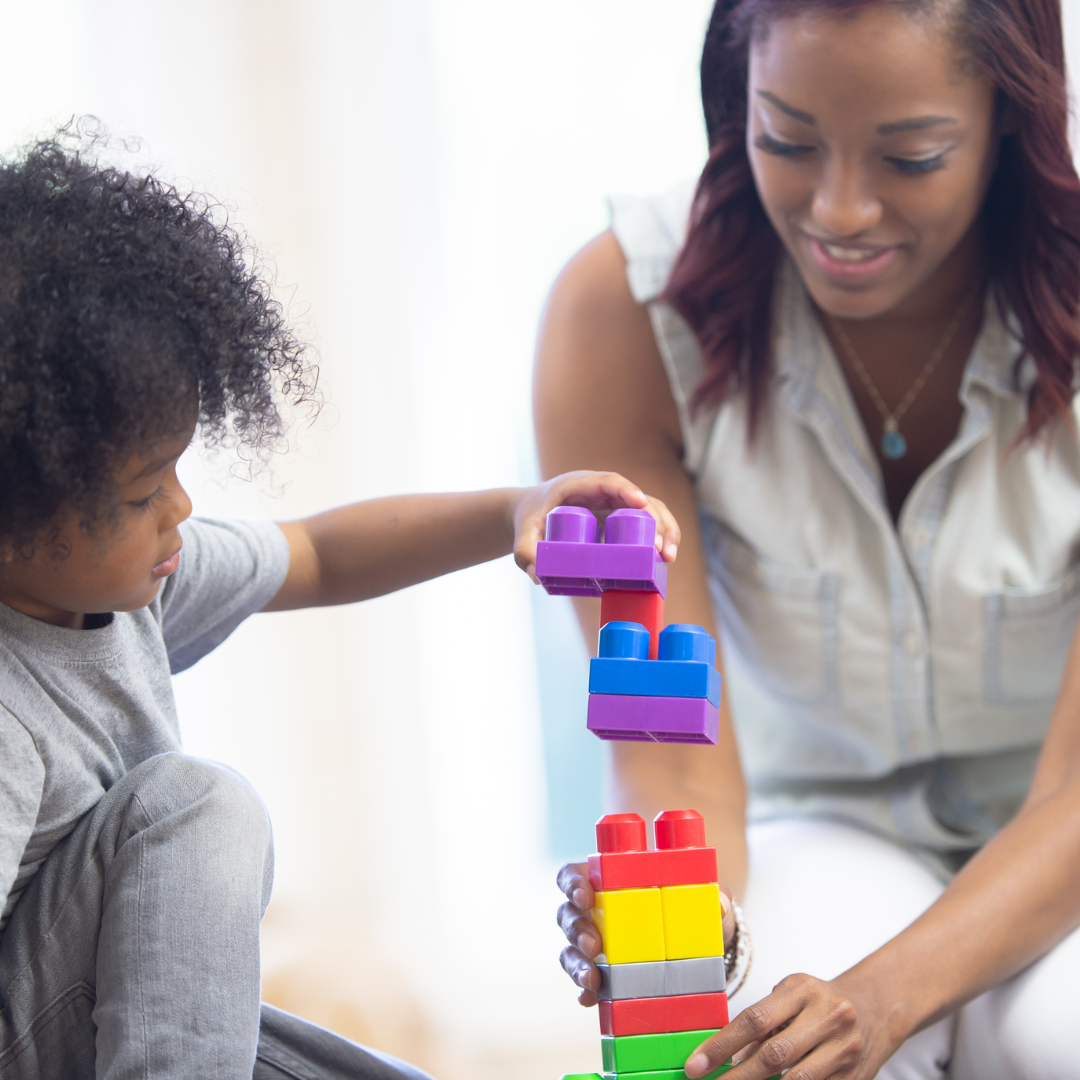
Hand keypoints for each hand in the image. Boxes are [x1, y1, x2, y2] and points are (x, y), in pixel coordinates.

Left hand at [512, 471, 679, 581]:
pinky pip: (646, 522)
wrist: (532, 516)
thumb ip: (524, 552)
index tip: (640, 503)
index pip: (608, 480)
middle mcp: (602, 491)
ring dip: (665, 529)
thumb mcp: (522, 535)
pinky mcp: (620, 517)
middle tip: (660, 549)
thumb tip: (537, 575)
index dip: (626, 489)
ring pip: (649, 508)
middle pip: (636, 497)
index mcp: (579, 485)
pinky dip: (660, 536)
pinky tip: (667, 557)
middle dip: (653, 519)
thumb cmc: (529, 519)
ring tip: (669, 557)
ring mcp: (614, 503)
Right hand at [556, 862, 735, 1006]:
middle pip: (567, 916)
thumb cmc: (685, 906)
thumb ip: (709, 896)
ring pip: (569, 951)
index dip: (572, 884)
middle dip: (576, 931)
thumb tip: (720, 904)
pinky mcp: (599, 975)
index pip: (573, 876)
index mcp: (604, 882)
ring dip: (576, 965)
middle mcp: (591, 912)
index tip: (585, 896)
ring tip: (592, 980)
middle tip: (593, 946)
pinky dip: (585, 992)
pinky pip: (584, 983)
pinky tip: (591, 1000)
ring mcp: (591, 945)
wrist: (692, 943)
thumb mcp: (698, 896)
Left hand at [684, 973, 891, 1079]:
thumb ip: (762, 1024)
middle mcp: (828, 1016)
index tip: (696, 1065)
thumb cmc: (819, 1002)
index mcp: (803, 989)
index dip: (721, 1046)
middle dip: (736, 1077)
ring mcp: (845, 1050)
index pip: (754, 1020)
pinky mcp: (856, 1077)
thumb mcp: (790, 997)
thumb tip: (724, 1058)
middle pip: (774, 1054)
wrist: (875, 1008)